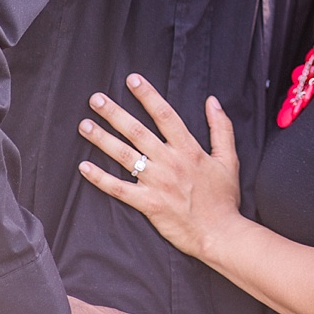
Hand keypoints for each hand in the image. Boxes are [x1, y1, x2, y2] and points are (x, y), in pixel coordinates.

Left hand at [78, 74, 241, 259]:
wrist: (220, 233)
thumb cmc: (224, 198)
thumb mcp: (229, 158)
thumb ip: (221, 127)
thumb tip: (212, 101)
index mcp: (189, 149)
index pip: (165, 115)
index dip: (147, 96)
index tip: (132, 80)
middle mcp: (170, 162)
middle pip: (137, 131)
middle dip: (115, 113)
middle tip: (96, 99)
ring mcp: (156, 183)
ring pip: (124, 156)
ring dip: (102, 139)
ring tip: (85, 125)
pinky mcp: (148, 204)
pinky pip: (119, 189)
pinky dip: (100, 178)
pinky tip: (84, 167)